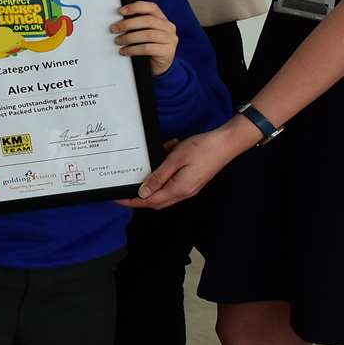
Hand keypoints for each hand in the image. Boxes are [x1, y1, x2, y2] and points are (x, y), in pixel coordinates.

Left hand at [112, 1, 176, 74]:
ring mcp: (170, 39)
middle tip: (114, 29)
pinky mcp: (167, 52)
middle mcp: (168, 27)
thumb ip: (138, 25)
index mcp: (162, 19)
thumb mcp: (145, 33)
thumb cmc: (150, 47)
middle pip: (148, 20)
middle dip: (128, 24)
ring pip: (148, 35)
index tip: (121, 11)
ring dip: (129, 37)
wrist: (160, 66)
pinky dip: (133, 49)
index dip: (136, 7)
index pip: (151, 7)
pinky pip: (148, 48)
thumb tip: (118, 21)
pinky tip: (125, 51)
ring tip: (118, 41)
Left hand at [122, 119, 251, 208]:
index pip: (149, 201)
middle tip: (123, 188)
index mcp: (179, 189)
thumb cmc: (202, 148)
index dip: (132, 201)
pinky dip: (164, 173)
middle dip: (139, 196)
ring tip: (142, 171)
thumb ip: (158, 176)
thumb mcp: (175, 159)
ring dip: (152, 183)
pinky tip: (163, 155)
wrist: (226, 143)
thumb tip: (143, 192)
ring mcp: (189, 187)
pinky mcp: (192, 180)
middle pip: (156, 200)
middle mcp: (184, 192)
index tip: (117, 198)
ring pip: (164, 191)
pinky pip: (172, 181)